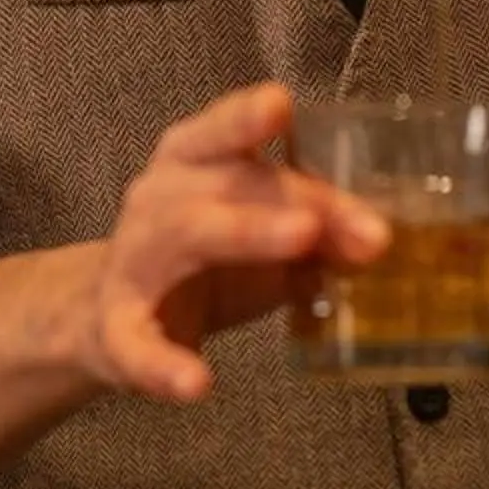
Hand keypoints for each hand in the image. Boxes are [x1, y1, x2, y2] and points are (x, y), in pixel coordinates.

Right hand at [77, 82, 387, 404]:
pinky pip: (138, 346)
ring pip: (184, 235)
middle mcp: (158, 200)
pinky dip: (165, 366)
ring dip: (244, 233)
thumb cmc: (206, 260)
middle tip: (331, 216)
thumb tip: (376, 238)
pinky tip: (197, 384)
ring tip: (300, 244)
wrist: (112, 319)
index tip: (280, 104)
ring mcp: (135, 263)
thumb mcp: (266, 235)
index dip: (246, 119)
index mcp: (190, 163)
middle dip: (282, 196)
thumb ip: (321, 233)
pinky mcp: (118, 329)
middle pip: (220, 183)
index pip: (219, 131)